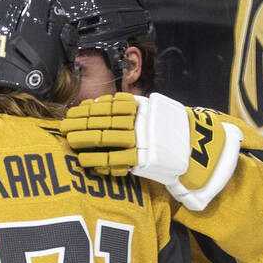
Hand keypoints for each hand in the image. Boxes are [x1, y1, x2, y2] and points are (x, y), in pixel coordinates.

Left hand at [60, 92, 243, 210]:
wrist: (198, 151)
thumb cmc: (169, 131)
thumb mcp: (152, 111)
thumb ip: (128, 107)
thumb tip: (98, 102)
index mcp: (143, 108)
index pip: (110, 106)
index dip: (89, 109)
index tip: (74, 111)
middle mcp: (142, 122)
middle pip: (104, 120)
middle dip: (81, 123)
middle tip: (64, 126)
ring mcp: (143, 141)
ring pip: (107, 137)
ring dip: (84, 138)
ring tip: (69, 139)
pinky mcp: (144, 160)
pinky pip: (115, 159)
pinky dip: (97, 159)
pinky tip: (83, 159)